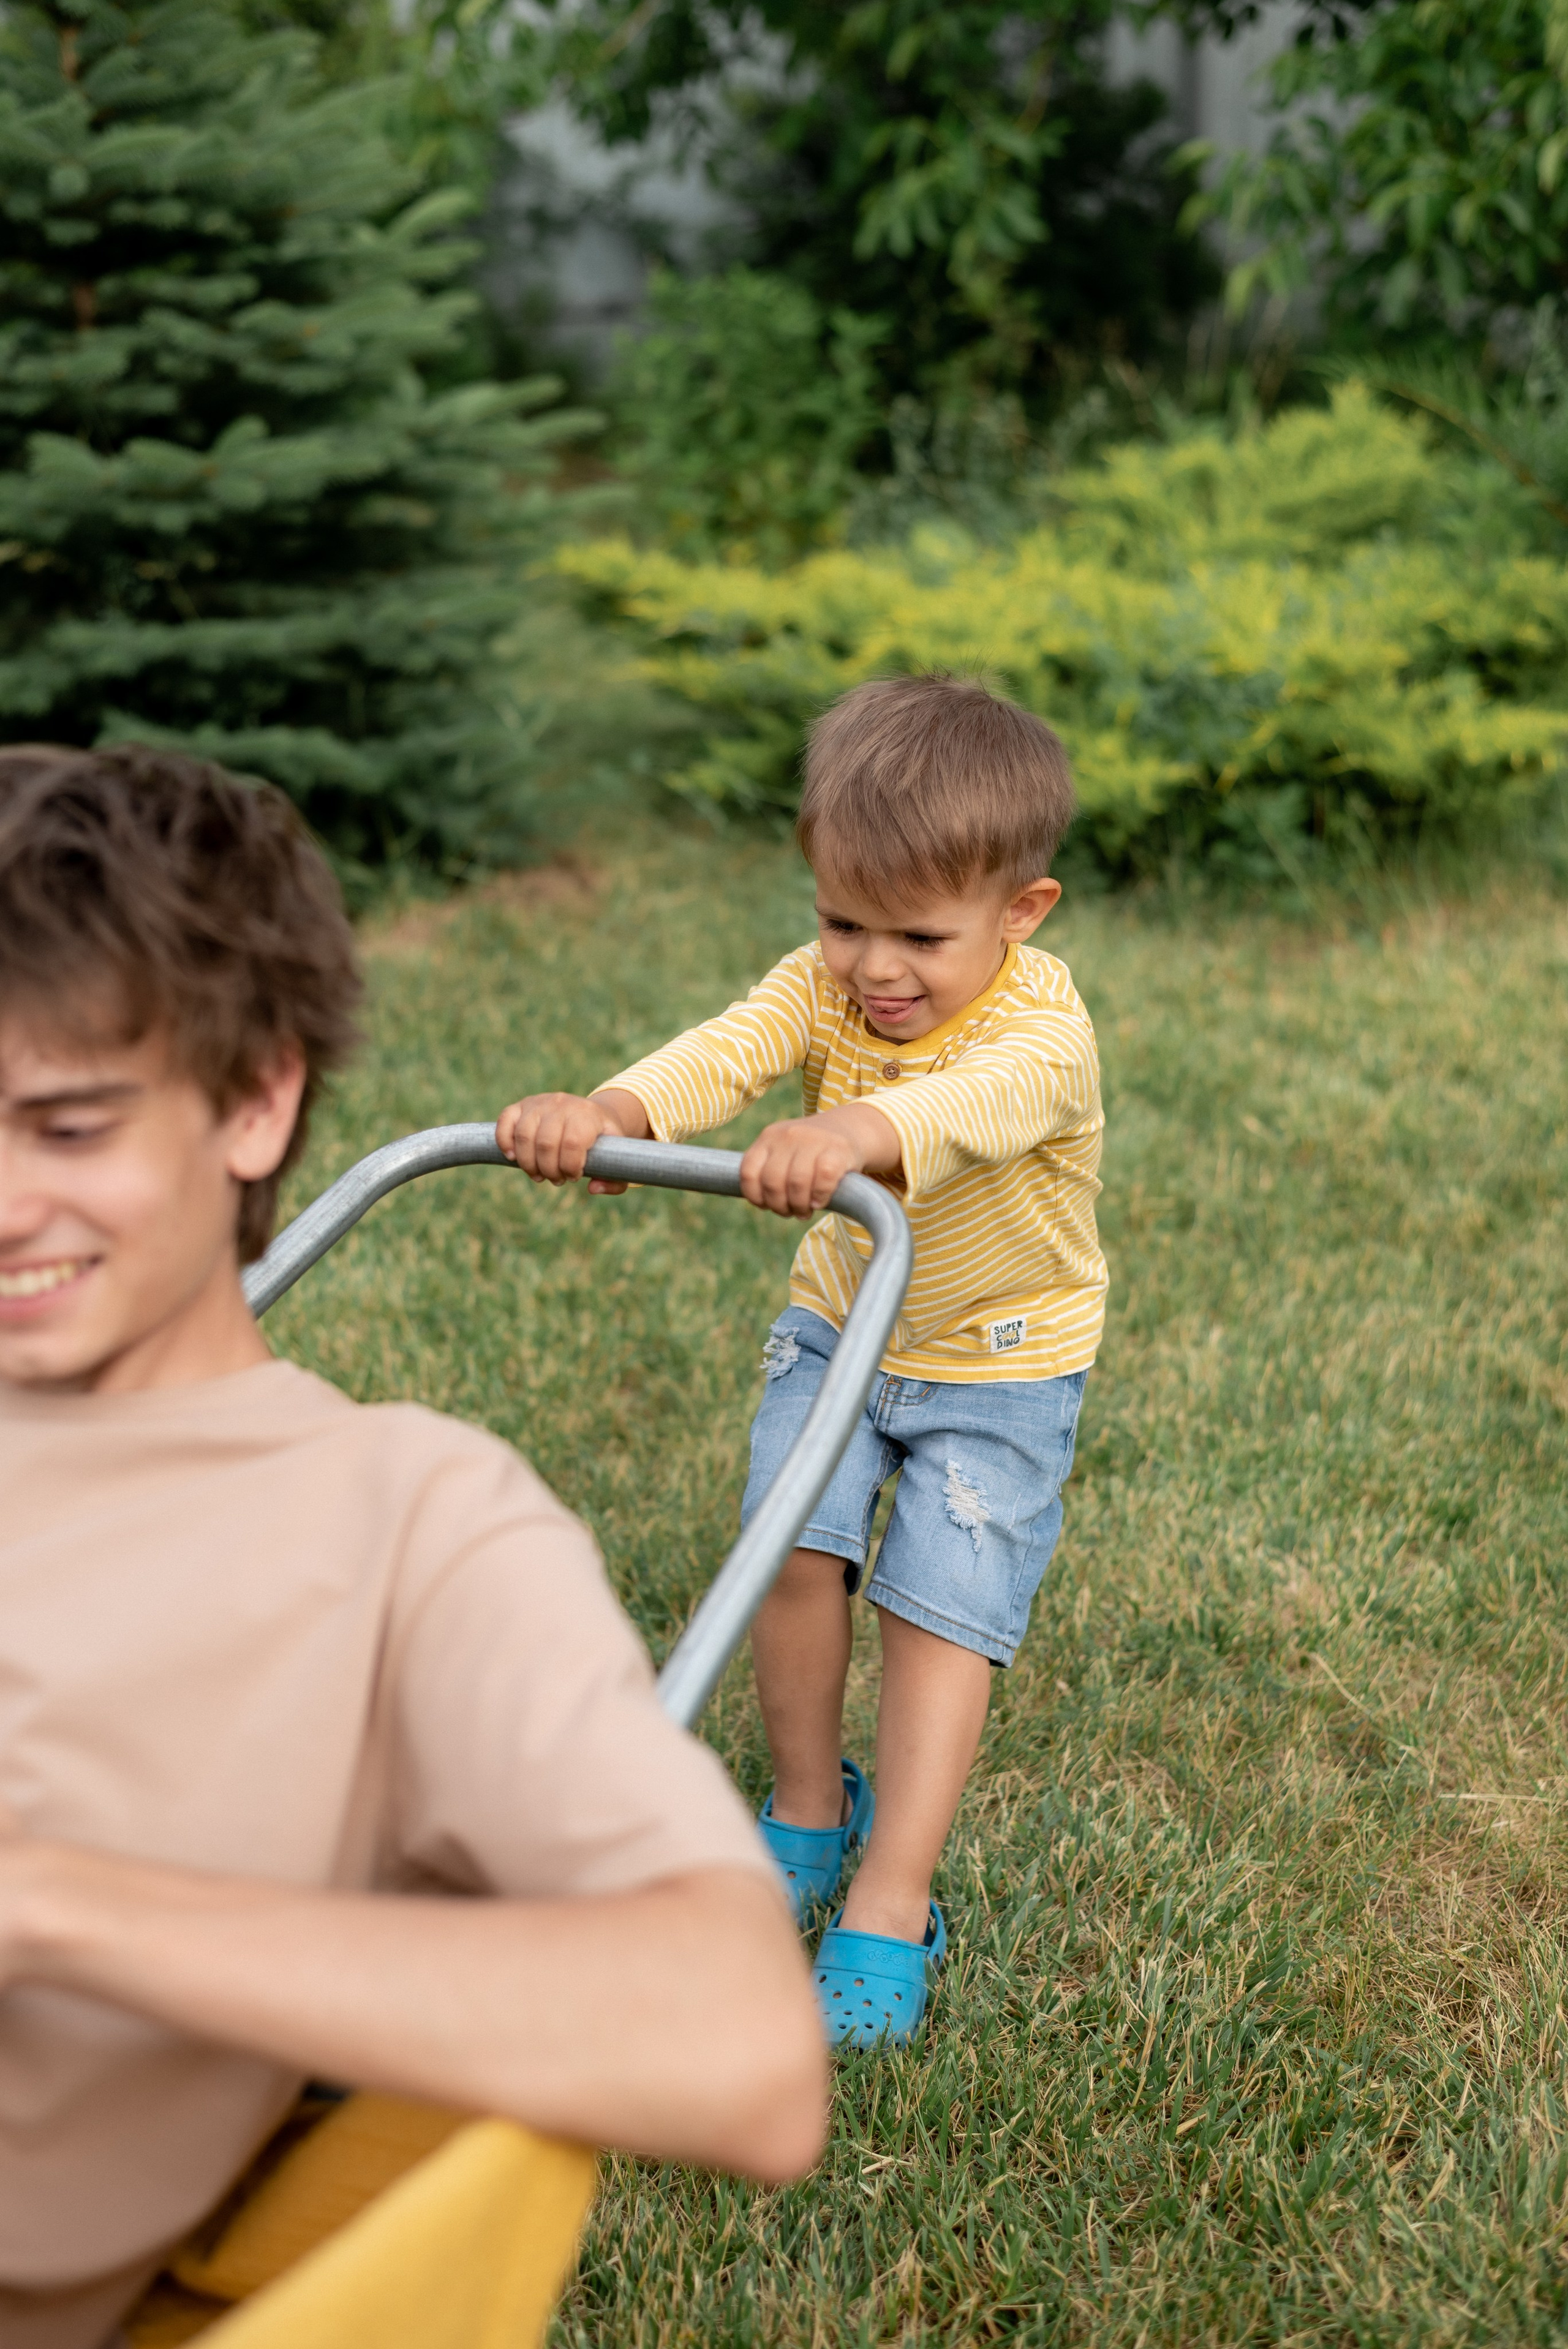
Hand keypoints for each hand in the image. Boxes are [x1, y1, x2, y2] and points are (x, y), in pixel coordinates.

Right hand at [495, 1090, 649, 1193]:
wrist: (592, 1114)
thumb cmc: (603, 1141)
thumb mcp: (617, 1158)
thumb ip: (614, 1180)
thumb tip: (592, 1189)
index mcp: (587, 1115)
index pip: (573, 1143)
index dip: (570, 1167)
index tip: (574, 1177)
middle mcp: (561, 1104)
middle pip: (546, 1143)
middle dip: (549, 1170)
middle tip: (557, 1180)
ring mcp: (539, 1103)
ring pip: (524, 1136)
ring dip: (528, 1164)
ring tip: (539, 1175)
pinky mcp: (521, 1106)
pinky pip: (505, 1122)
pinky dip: (505, 1142)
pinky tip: (514, 1158)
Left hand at [739, 1104, 899, 1217]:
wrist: (851, 1129)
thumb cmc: (811, 1152)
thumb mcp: (784, 1152)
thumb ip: (769, 1171)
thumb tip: (759, 1203)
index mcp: (769, 1137)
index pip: (748, 1172)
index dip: (754, 1196)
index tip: (766, 1206)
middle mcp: (788, 1135)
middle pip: (772, 1182)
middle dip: (780, 1206)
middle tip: (790, 1212)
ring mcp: (813, 1140)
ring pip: (797, 1183)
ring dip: (799, 1206)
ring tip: (804, 1211)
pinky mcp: (838, 1150)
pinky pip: (823, 1181)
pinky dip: (819, 1197)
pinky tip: (820, 1201)